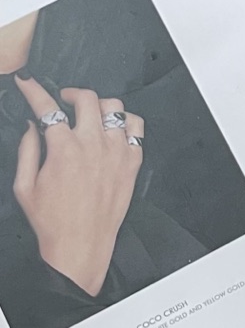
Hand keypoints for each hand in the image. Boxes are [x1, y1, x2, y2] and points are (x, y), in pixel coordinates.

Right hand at [11, 75, 144, 296]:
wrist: (81, 243)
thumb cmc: (53, 220)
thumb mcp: (25, 185)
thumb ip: (27, 150)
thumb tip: (32, 127)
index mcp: (63, 148)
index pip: (47, 107)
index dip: (34, 91)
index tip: (29, 84)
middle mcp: (93, 145)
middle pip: (87, 99)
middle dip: (71, 93)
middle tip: (64, 100)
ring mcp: (116, 152)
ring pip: (115, 108)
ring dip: (100, 105)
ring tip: (90, 114)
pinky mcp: (132, 162)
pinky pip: (137, 128)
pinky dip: (126, 121)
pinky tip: (114, 128)